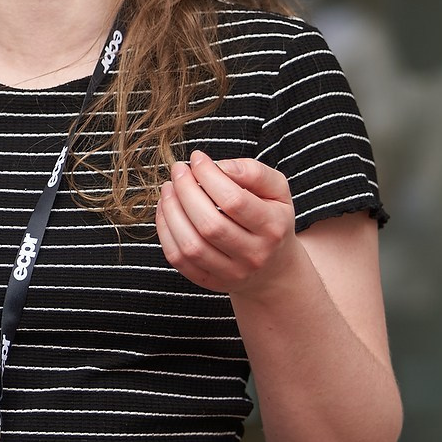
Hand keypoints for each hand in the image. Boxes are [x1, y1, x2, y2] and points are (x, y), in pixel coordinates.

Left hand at [155, 151, 297, 297]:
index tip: (197, 158)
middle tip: (178, 170)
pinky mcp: (210, 282)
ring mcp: (231, 273)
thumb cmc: (271, 219)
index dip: (209, 175)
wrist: (273, 268)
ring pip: (191, 245)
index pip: (234, 201)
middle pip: (210, 224)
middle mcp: (254, 254)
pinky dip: (165, 232)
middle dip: (186, 191)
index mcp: (272, 228)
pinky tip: (165, 210)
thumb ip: (254, 172)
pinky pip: (179, 259)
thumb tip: (219, 166)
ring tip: (168, 188)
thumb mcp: (277, 191)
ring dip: (171, 212)